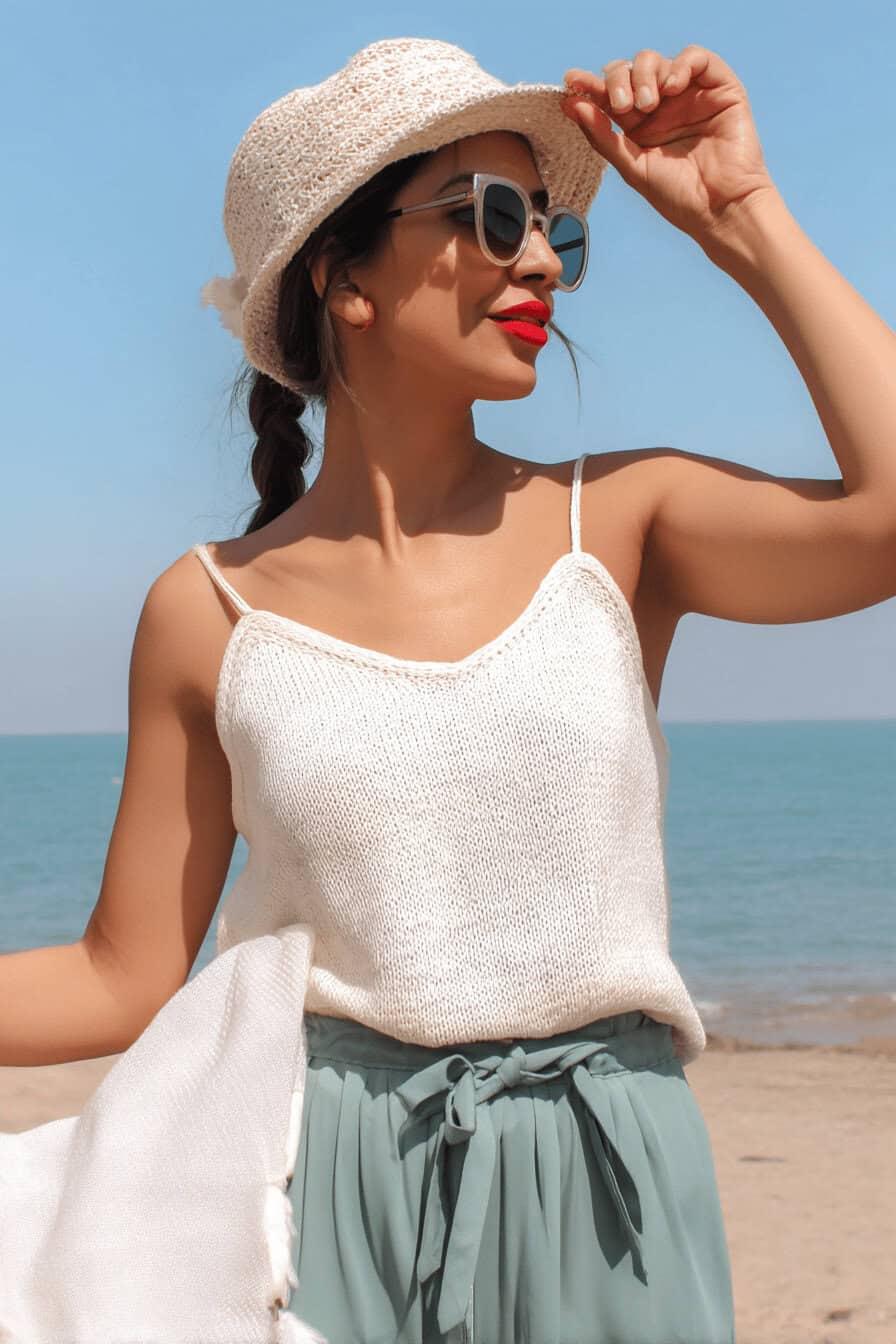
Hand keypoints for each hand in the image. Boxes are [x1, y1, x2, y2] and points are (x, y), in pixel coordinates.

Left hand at [561, 45, 776, 247]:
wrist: (721, 209)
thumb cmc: (679, 197)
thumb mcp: (632, 168)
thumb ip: (603, 137)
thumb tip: (572, 105)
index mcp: (638, 126)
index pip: (609, 96)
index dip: (589, 86)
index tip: (572, 82)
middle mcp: (661, 106)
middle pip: (628, 71)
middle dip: (618, 81)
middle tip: (623, 106)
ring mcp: (688, 94)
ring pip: (656, 60)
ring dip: (645, 75)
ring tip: (650, 104)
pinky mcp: (718, 87)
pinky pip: (696, 57)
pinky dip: (680, 64)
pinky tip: (672, 87)